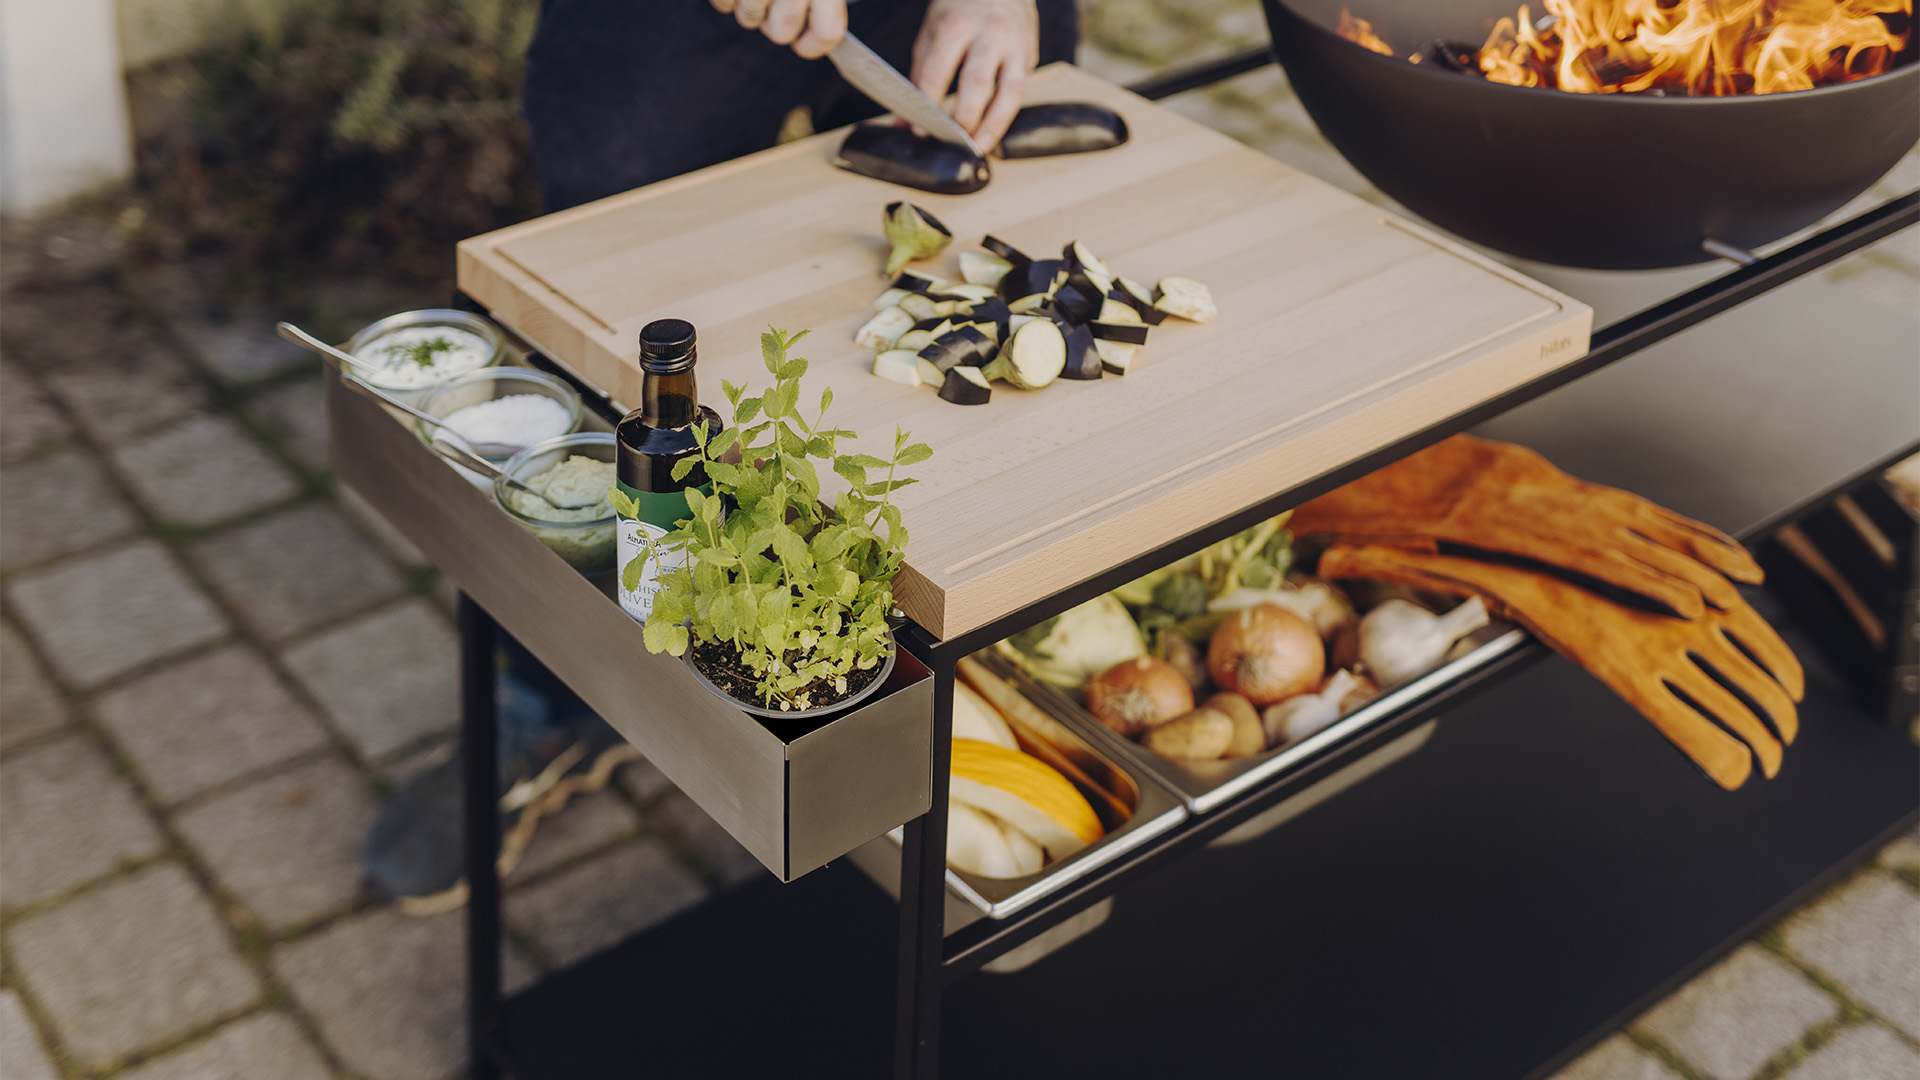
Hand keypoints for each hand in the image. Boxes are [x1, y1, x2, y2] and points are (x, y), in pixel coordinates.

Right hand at [711, 0, 845, 58]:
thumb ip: (823, 5)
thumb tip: (820, 37)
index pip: (827, 34)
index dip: (813, 45)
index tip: (803, 43)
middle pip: (782, 32)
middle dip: (774, 23)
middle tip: (773, 2)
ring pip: (750, 19)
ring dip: (749, 7)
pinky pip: (724, 4)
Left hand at [911, 0, 1038, 150]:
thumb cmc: (960, 11)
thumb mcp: (932, 34)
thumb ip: (919, 77)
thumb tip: (904, 122)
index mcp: (956, 26)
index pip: (939, 72)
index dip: (928, 105)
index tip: (920, 129)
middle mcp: (989, 33)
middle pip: (977, 83)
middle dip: (963, 118)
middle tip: (949, 141)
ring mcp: (1014, 44)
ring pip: (1009, 92)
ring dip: (993, 125)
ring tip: (978, 147)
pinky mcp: (1029, 54)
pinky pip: (1020, 91)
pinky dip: (1006, 116)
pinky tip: (992, 132)